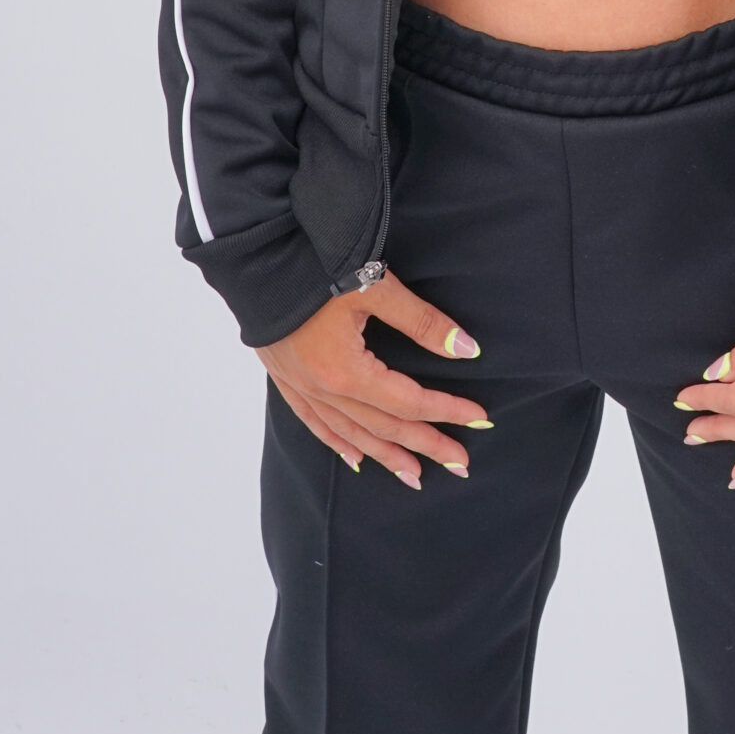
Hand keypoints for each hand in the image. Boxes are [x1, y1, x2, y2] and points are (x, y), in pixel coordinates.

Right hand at [255, 269, 488, 490]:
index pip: (408, 402)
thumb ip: (421, 322)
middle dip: (425, 445)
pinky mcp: (286, 378)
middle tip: (461, 464)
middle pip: (384, 426)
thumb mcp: (374, 287)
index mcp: (346, 371)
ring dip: (386, 455)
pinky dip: (339, 444)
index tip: (479, 418)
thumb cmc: (315, 266)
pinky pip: (316, 424)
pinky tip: (355, 459)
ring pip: (351, 434)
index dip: (447, 411)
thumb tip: (467, 349)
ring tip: (415, 475)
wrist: (255, 258)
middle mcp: (323, 389)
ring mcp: (301, 387)